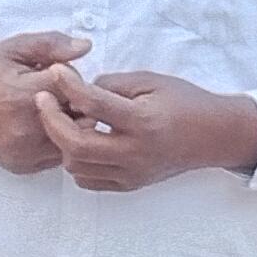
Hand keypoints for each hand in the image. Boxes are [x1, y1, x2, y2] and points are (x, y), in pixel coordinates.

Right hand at [0, 33, 90, 172]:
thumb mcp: (14, 48)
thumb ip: (51, 45)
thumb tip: (85, 46)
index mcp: (23, 93)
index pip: (74, 86)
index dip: (72, 77)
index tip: (60, 74)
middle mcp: (25, 127)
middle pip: (79, 116)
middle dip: (77, 102)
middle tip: (60, 93)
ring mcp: (25, 150)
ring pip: (73, 140)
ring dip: (71, 124)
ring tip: (53, 109)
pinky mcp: (24, 165)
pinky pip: (59, 155)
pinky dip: (58, 140)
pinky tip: (43, 125)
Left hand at [32, 64, 256, 191]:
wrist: (213, 136)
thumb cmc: (184, 102)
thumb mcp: (151, 82)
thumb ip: (112, 84)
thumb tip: (80, 90)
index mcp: (143, 121)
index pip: (94, 104)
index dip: (69, 86)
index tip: (54, 72)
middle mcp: (135, 152)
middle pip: (76, 145)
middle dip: (52, 122)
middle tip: (43, 101)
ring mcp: (131, 172)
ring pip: (77, 166)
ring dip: (63, 142)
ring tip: (63, 121)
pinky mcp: (130, 183)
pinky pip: (89, 180)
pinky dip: (76, 162)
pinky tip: (80, 142)